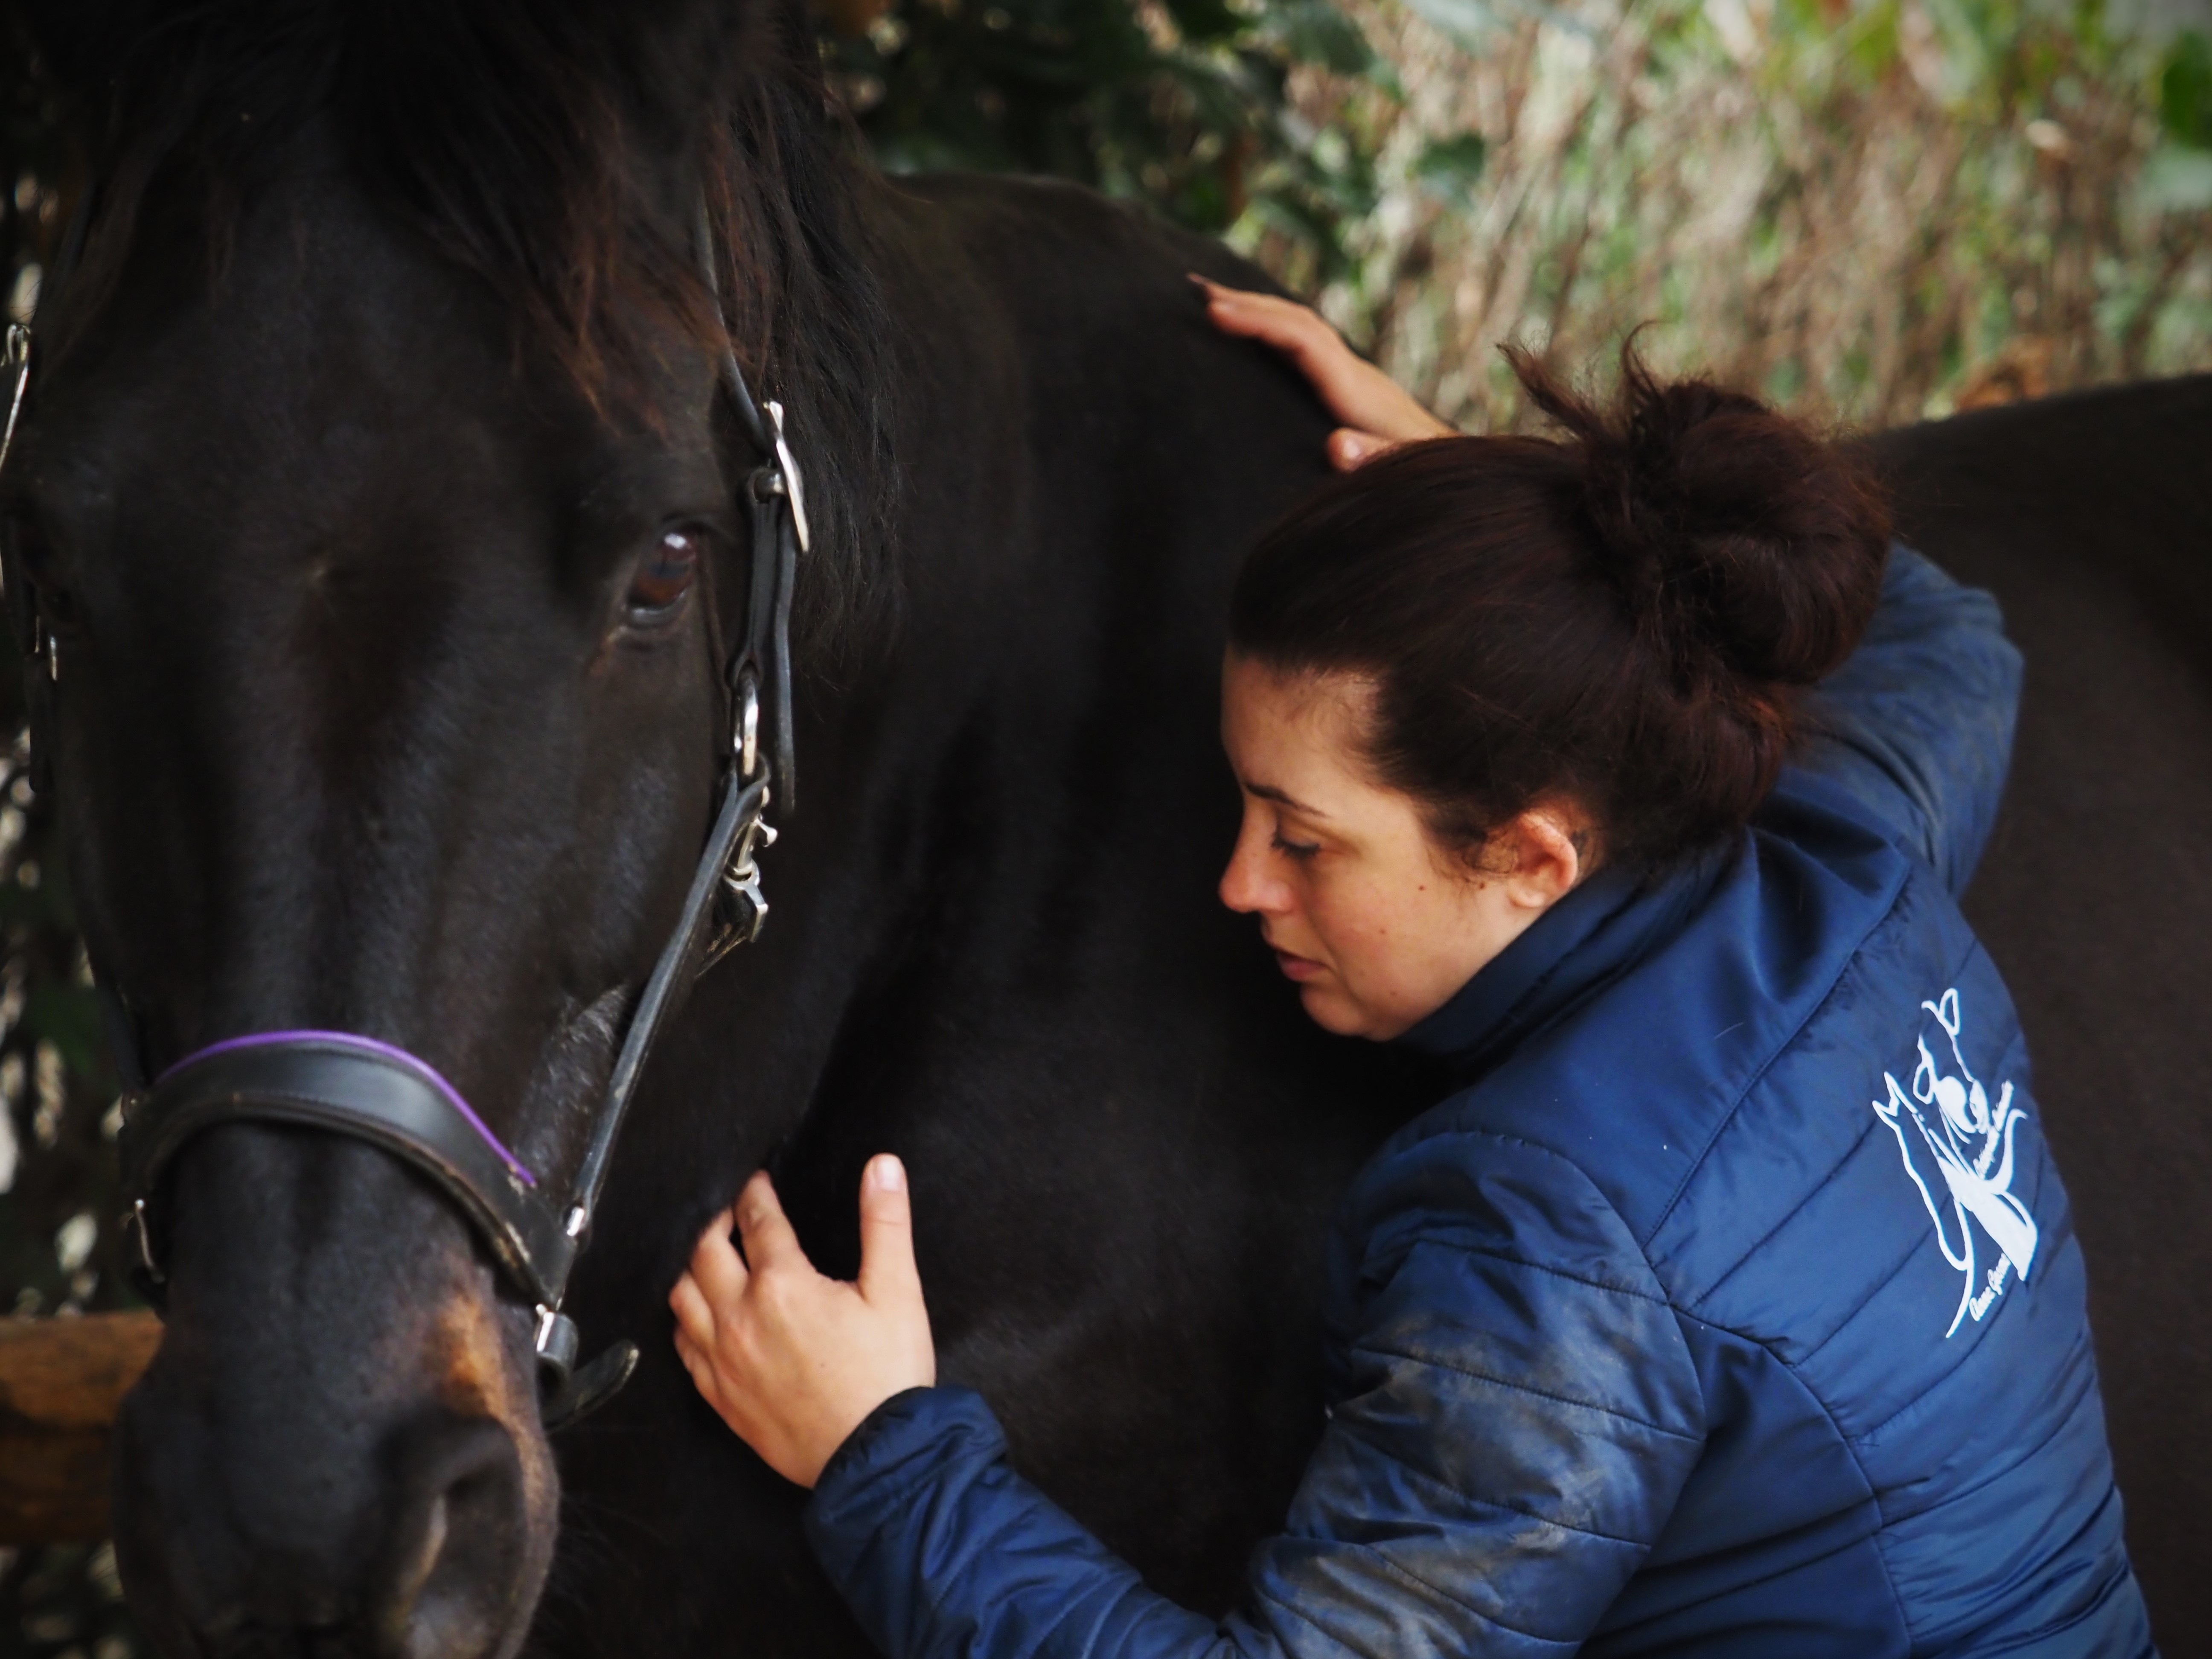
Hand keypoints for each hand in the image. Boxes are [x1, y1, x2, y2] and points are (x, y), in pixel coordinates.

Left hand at [669, 1156, 935, 1487]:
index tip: (755, 1181)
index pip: (757, 1221)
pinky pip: (683, 1349)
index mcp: (783, 1285)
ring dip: (692, 1269)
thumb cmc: (887, 1375)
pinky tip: (700, 1318)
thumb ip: (885, 1222)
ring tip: (710, 1258)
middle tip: (732, 1212)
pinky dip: (686, 1322)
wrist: (876, 1459)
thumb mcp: (897, 1291)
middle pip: (704, 1252)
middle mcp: (740, 1318)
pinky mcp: (722, 1397)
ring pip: (682, 1298)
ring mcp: (724, 1361)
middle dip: (716, 1222)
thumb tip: (882, 1166)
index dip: (755, 1193)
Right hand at [1193, 276, 1454, 468]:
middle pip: (1299, 323)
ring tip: (1215, 300)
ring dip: (1261, 311)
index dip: (1259, 323)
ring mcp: (1355, 379)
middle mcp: (1356, 375)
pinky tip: (1255, 336)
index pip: (1303, 342)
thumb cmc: (1429, 476)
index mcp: (1358, 392)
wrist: (1461, 471)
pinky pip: (1308, 348)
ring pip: (1304, 329)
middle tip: (1198, 290)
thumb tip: (1334, 446)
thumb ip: (1375, 460)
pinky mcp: (1354, 390)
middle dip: (1250, 304)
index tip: (1215, 313)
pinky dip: (1276, 332)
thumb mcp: (1405, 473)